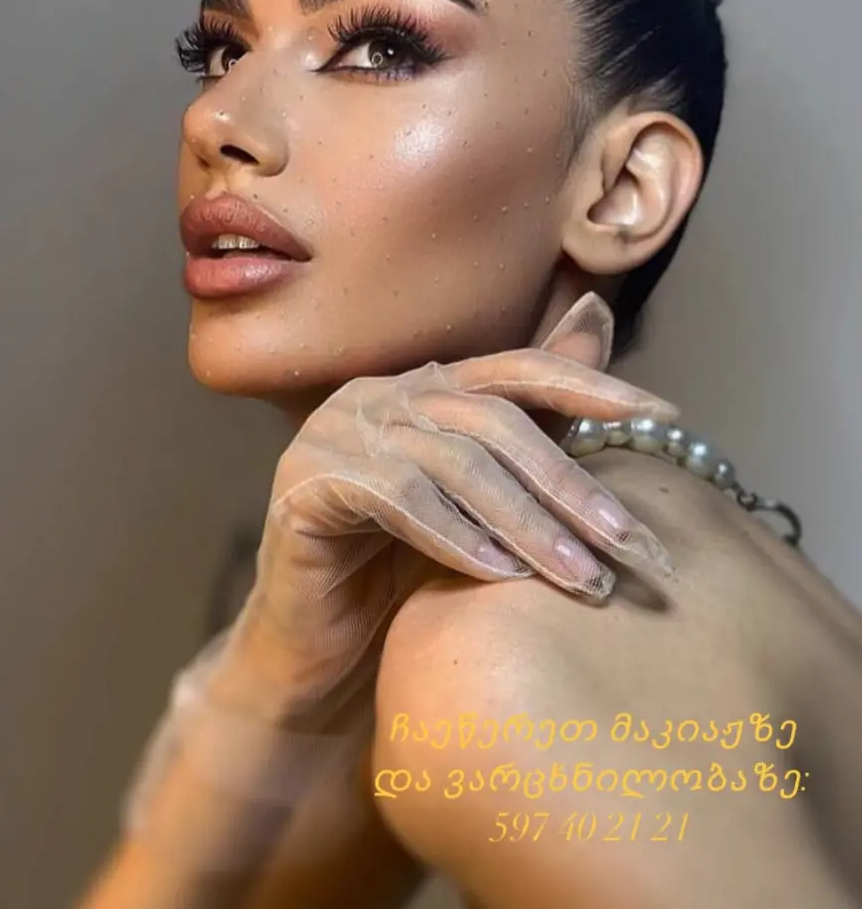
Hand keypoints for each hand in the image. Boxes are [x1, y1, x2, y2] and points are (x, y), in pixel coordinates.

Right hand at [236, 294, 677, 720]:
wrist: (319, 655)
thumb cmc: (406, 576)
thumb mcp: (486, 506)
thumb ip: (537, 427)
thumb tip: (597, 316)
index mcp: (427, 389)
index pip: (520, 370)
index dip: (593, 385)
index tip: (666, 415)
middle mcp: (381, 397)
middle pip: (495, 421)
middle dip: (571, 483)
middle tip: (632, 544)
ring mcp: (338, 434)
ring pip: (455, 462)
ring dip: (528, 523)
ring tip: (582, 579)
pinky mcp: (305, 484)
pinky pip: (397, 498)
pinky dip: (456, 537)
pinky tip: (500, 578)